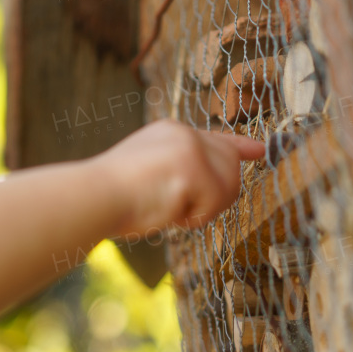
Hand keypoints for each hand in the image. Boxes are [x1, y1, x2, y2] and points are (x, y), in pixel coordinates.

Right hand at [92, 119, 265, 237]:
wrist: (93, 197)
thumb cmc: (111, 198)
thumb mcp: (150, 176)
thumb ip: (179, 175)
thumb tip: (211, 192)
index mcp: (171, 133)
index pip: (215, 139)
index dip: (240, 146)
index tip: (259, 150)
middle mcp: (184, 134)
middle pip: (230, 168)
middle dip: (217, 198)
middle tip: (181, 212)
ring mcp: (190, 148)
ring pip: (227, 188)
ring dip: (202, 209)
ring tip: (168, 209)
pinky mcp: (193, 167)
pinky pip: (212, 206)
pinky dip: (192, 218)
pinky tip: (167, 211)